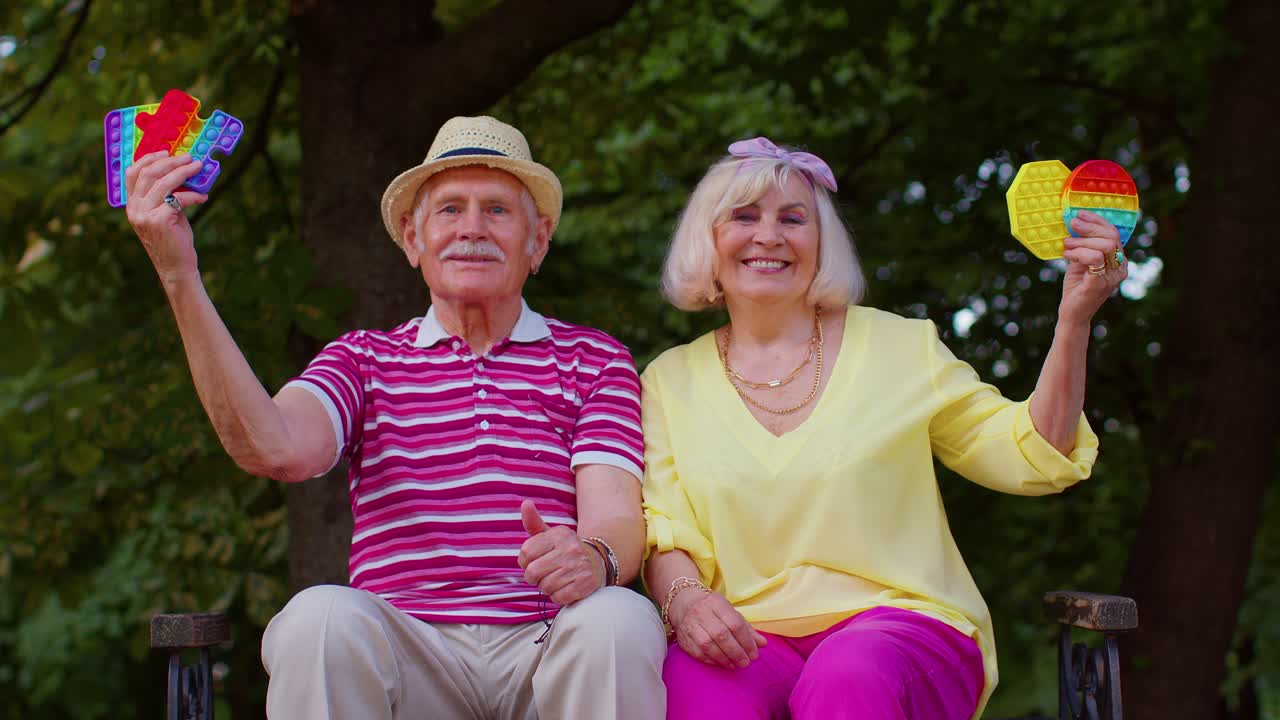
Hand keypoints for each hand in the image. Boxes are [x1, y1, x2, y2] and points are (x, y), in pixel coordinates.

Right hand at [124, 152, 208, 282]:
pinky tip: (203, 196)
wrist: (176, 267)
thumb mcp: (164, 213)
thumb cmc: (173, 239)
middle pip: (149, 173)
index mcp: (132, 205)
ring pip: (163, 183)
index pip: (132, 173)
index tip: (166, 152)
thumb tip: (182, 171)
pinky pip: (178, 199)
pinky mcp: (159, 221)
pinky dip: (193, 195)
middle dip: (170, 162)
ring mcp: (145, 215)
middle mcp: (135, 208)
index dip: (149, 159)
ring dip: (183, 172)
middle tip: (189, 158)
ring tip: (198, 167)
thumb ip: (166, 195)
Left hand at [516, 500, 602, 604]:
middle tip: (543, 574)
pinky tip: (565, 588)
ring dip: (546, 588)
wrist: (598, 562)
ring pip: (545, 586)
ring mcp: (579, 567)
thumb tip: (525, 503)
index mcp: (559, 534)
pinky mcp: (585, 584)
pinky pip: (558, 597)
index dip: (524, 562)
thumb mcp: (551, 535)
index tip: (533, 562)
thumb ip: (534, 522)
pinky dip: (557, 597)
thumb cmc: (565, 550)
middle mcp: (570, 549)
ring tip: (556, 580)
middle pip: (532, 572)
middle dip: (533, 578)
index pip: (526, 552)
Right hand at [668, 587, 767, 668]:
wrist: (684, 604)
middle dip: (736, 652)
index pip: (735, 623)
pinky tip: (722, 663)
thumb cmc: (714, 611)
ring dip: (724, 658)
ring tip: (735, 665)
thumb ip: (747, 629)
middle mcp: (701, 612)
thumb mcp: (731, 613)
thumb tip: (762, 644)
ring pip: (708, 645)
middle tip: (746, 663)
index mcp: (717, 603)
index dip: (746, 641)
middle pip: (721, 635)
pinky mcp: (683, 638)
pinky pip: (698, 653)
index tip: (754, 654)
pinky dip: (712, 661)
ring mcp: (690, 625)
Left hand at [1059, 210, 1127, 326]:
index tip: (1080, 214)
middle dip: (1090, 228)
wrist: (1073, 313)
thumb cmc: (1078, 286)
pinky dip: (1079, 253)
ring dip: (1082, 241)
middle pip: (1111, 238)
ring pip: (1105, 247)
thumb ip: (1083, 245)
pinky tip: (1067, 255)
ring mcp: (1112, 277)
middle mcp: (1121, 268)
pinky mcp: (1100, 284)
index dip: (1097, 221)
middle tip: (1072, 225)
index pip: (1114, 234)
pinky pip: (1095, 260)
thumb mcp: (1082, 260)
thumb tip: (1075, 223)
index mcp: (1119, 260)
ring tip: (1067, 244)